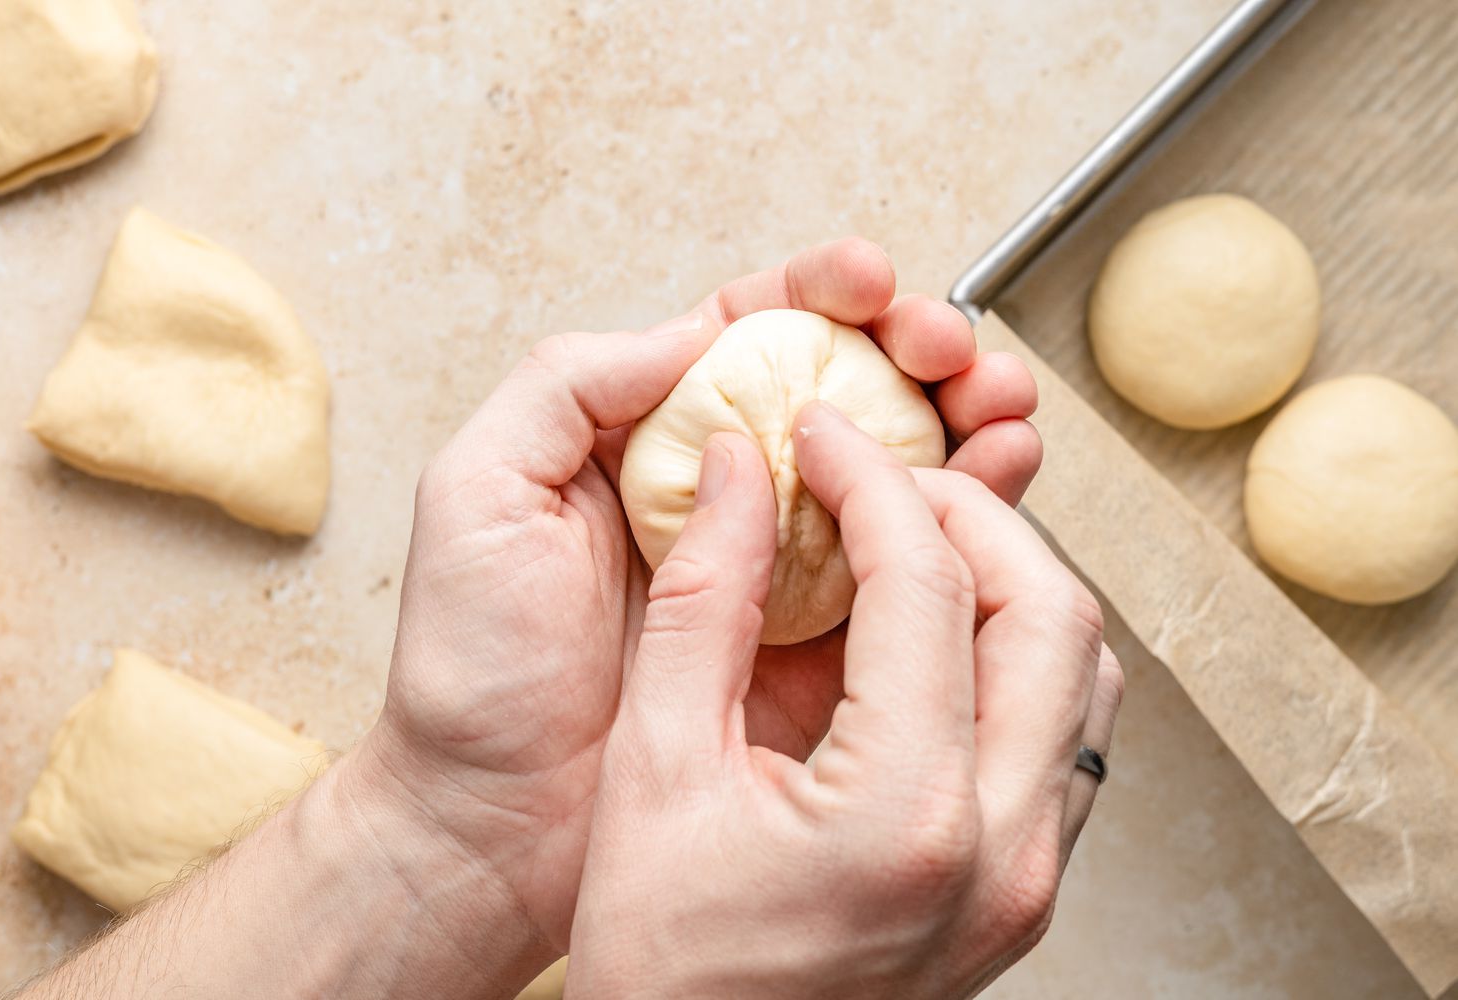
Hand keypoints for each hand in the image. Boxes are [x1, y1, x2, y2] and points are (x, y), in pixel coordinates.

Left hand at [354, 238, 1043, 971]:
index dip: (817, 296)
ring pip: (888, 472)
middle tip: (952, 349)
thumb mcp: (477, 495)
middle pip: (839, 394)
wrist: (495, 829)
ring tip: (1000, 404)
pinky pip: (902, 571)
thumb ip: (566, 387)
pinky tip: (996, 484)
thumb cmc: (470, 673)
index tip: (867, 284)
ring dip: (957, 421)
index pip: (746, 338)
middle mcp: (719, 496)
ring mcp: (774, 572)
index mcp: (642, 442)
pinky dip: (961, 522)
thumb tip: (691, 328)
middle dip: (911, 352)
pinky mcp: (816, 648)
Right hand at [566, 403, 1121, 997]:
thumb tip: (735, 473)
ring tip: (914, 548)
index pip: (928, 583)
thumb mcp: (652, 769)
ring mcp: (1029, 879)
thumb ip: (700, 604)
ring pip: (1082, 672)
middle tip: (882, 478)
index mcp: (904, 813)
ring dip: (1009, 581)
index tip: (823, 437)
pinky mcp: (1025, 893)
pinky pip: (1067, 736)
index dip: (871, 479)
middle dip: (966, 513)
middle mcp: (1001, 850)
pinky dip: (1019, 657)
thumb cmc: (661, 963)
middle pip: (1048, 609)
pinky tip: (937, 642)